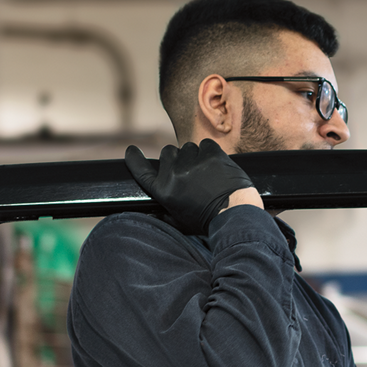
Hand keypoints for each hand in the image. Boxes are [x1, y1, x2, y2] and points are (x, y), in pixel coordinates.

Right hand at [124, 140, 257, 235]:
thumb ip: (163, 214)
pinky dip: (210, 152)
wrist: (235, 214)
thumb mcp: (180, 222)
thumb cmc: (207, 221)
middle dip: (176, 159)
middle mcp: (175, 174)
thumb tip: (151, 213)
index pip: (141, 170)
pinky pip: (205, 144)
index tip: (131, 150)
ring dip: (194, 156)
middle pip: (167, 152)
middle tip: (189, 171)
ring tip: (206, 173)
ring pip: (188, 148)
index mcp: (164, 190)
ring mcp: (193, 163)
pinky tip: (216, 165)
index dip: (134, 158)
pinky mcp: (211, 154)